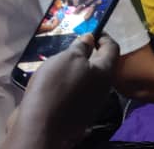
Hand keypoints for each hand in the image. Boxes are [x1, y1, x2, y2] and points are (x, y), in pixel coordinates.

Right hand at [5, 34, 119, 147]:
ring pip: (88, 80)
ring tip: (60, 62)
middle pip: (101, 65)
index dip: (104, 36)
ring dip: (77, 69)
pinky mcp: (78, 113)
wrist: (40, 124)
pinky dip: (70, 83)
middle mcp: (103, 88)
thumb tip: (90, 39)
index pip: (112, 48)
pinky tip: (55, 82)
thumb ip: (81, 47)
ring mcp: (91, 103)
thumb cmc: (57, 85)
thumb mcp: (69, 58)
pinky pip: (77, 92)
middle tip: (73, 46)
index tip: (91, 30)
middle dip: (89, 53)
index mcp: (105, 72)